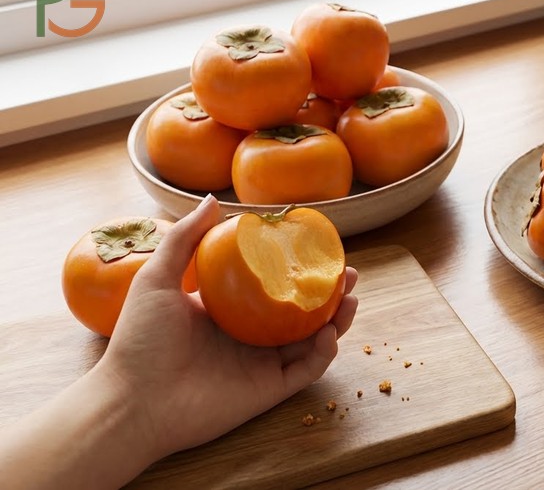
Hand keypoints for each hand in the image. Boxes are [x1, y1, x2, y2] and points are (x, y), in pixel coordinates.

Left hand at [99, 194, 359, 457]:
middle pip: (301, 311)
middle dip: (329, 293)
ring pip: (312, 340)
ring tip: (351, 300)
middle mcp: (249, 336)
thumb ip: (184, 239)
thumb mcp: (157, 279)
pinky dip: (324, 352)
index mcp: (227, 311)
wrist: (134, 402)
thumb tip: (212, 200)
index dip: (297, 268)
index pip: (271, 285)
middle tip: (347, 273)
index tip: (318, 247)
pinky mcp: (269, 390)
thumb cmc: (139, 342)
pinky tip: (330, 333)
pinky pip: (307, 369)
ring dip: (338, 320)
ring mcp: (261, 364)